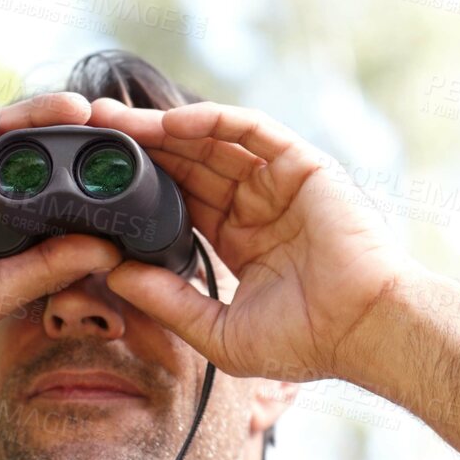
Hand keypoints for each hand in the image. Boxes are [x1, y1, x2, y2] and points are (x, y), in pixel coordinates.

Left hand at [88, 100, 424, 381]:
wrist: (367, 330)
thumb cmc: (308, 341)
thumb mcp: (221, 332)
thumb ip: (169, 302)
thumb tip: (113, 275)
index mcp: (241, 239)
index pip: (180, 200)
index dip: (139, 184)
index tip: (94, 177)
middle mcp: (259, 204)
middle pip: (190, 163)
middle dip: (142, 145)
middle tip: (93, 128)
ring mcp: (281, 181)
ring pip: (213, 141)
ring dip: (165, 127)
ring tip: (117, 119)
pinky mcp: (303, 164)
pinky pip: (251, 131)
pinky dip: (213, 120)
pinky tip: (172, 121)